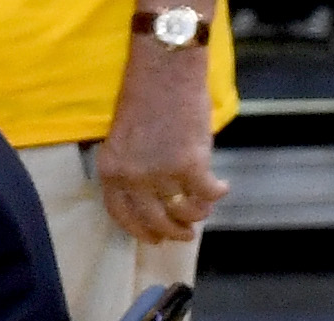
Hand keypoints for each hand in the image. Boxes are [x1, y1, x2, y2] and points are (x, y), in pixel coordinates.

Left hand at [98, 35, 228, 243]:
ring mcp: (162, 173)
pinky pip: (208, 195)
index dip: (140, 231)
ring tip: (204, 207)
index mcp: (111, 168)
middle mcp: (133, 176)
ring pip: (185, 212)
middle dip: (173, 233)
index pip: (122, 214)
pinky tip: (222, 186)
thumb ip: (132, 168)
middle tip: (186, 234)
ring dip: (198, 214)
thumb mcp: (123, 137)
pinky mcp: (190, 166)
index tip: (154, 239)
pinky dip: (218, 192)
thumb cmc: (145, 96)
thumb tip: (154, 197)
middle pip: (155, 221)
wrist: (165, 69)